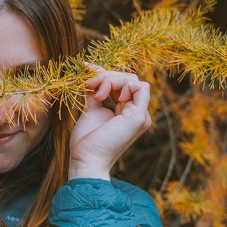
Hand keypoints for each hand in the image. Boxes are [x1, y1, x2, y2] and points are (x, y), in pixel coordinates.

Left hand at [68, 65, 151, 179]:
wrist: (86, 159)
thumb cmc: (86, 141)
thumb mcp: (91, 109)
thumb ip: (96, 93)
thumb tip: (93, 75)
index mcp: (127, 112)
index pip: (122, 84)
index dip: (105, 73)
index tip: (86, 67)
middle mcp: (137, 113)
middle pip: (128, 79)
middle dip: (107, 76)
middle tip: (88, 84)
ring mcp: (141, 115)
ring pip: (133, 80)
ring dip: (111, 80)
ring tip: (96, 94)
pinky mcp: (139, 116)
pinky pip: (141, 87)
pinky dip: (122, 85)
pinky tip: (106, 96)